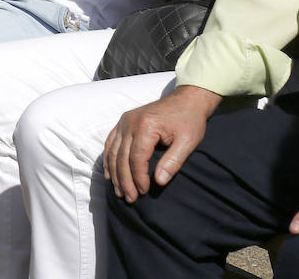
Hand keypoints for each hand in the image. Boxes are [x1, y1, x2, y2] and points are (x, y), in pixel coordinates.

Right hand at [104, 85, 220, 201]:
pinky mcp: (123, 121)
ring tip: (119, 191)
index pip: (136, 158)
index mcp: (146, 126)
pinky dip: (108, 159)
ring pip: (113, 151)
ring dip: (114, 173)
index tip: (143, 192)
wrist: (186, 100)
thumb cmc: (189, 121)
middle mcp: (130, 122)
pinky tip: (110, 173)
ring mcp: (124, 120)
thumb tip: (159, 182)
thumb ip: (173, 162)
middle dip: (124, 180)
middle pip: (122, 157)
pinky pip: (110, 142)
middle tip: (129, 199)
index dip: (138, 178)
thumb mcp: (188, 142)